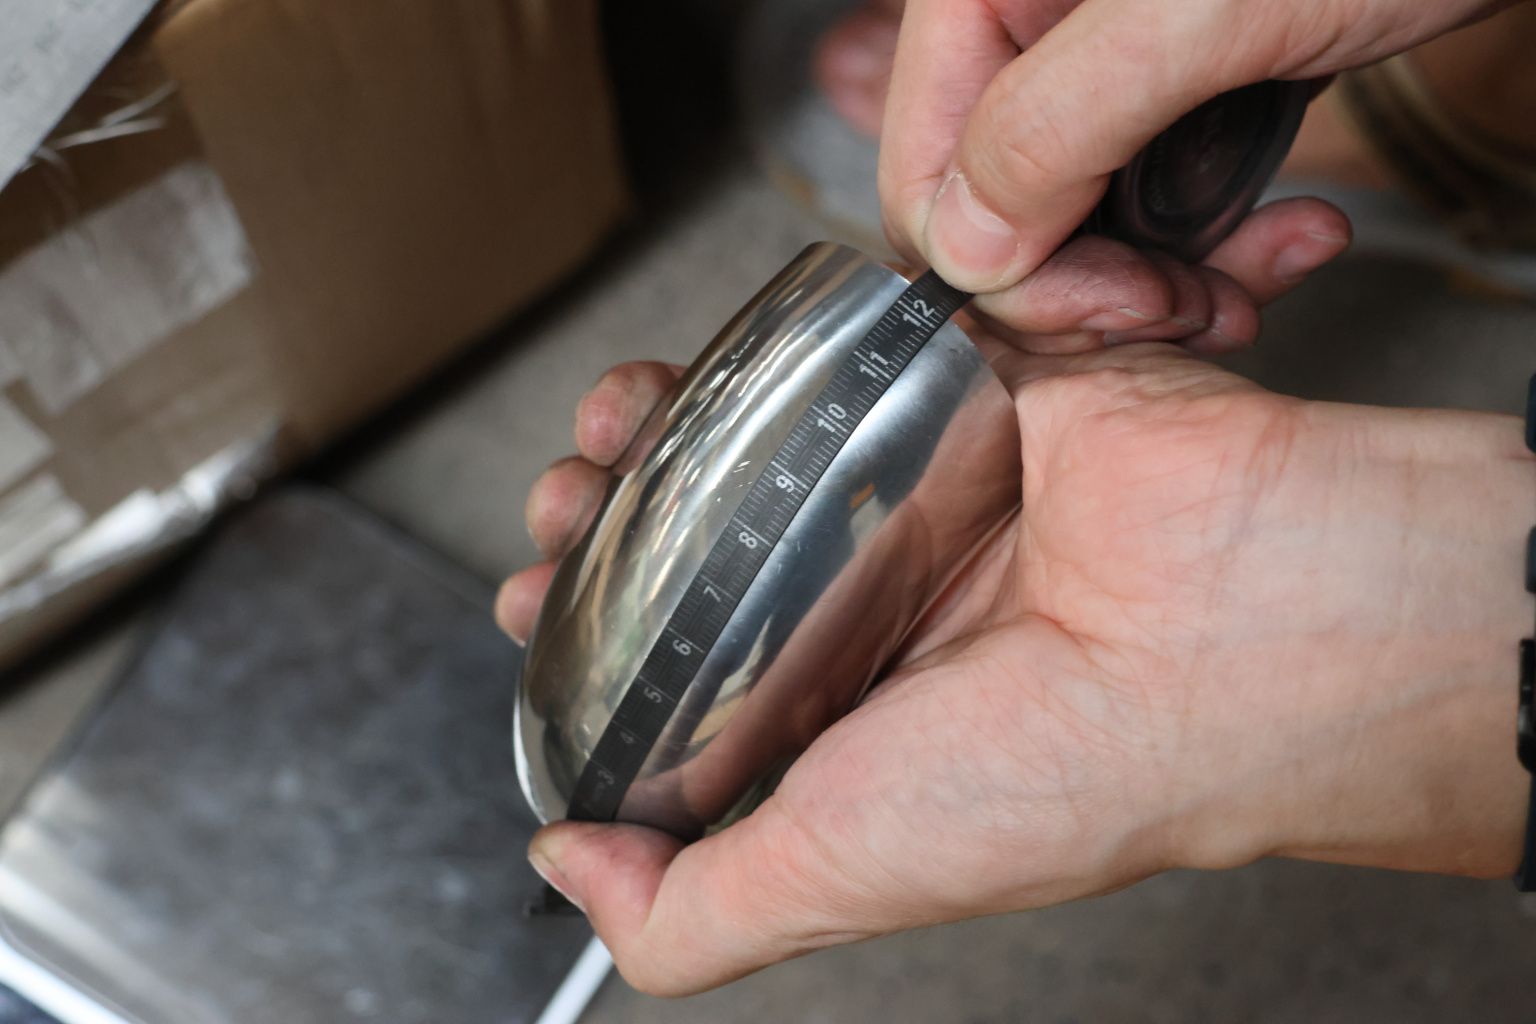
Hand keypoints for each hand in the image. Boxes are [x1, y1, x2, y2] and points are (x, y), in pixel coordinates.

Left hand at [498, 340, 1533, 995]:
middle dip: (606, 523)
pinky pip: (829, 355)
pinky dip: (745, 358)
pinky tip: (683, 372)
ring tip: (606, 429)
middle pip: (705, 542)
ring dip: (654, 432)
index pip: (691, 673)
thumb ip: (693, 915)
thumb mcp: (840, 881)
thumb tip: (569, 873)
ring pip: (746, 443)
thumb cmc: (1063, 775)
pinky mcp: (961, 391)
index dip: (598, 639)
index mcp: (855, 723)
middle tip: (562, 510)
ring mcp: (921, 494)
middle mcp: (884, 608)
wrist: (1230, 632)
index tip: (540, 606)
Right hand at [875, 0, 1506, 332]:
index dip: (1004, 265)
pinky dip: (1206, 249)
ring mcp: (1097, 65)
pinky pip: (1144, 206)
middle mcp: (1026, 27)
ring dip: (1154, 285)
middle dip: (1085, 287)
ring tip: (1239, 292)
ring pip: (1069, 225)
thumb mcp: (1200, 13)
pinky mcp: (1170, 93)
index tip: (1112, 303)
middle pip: (992, 212)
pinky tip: (1278, 244)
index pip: (923, 172)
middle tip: (1178, 308)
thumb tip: (965, 249)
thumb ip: (1054, 124)